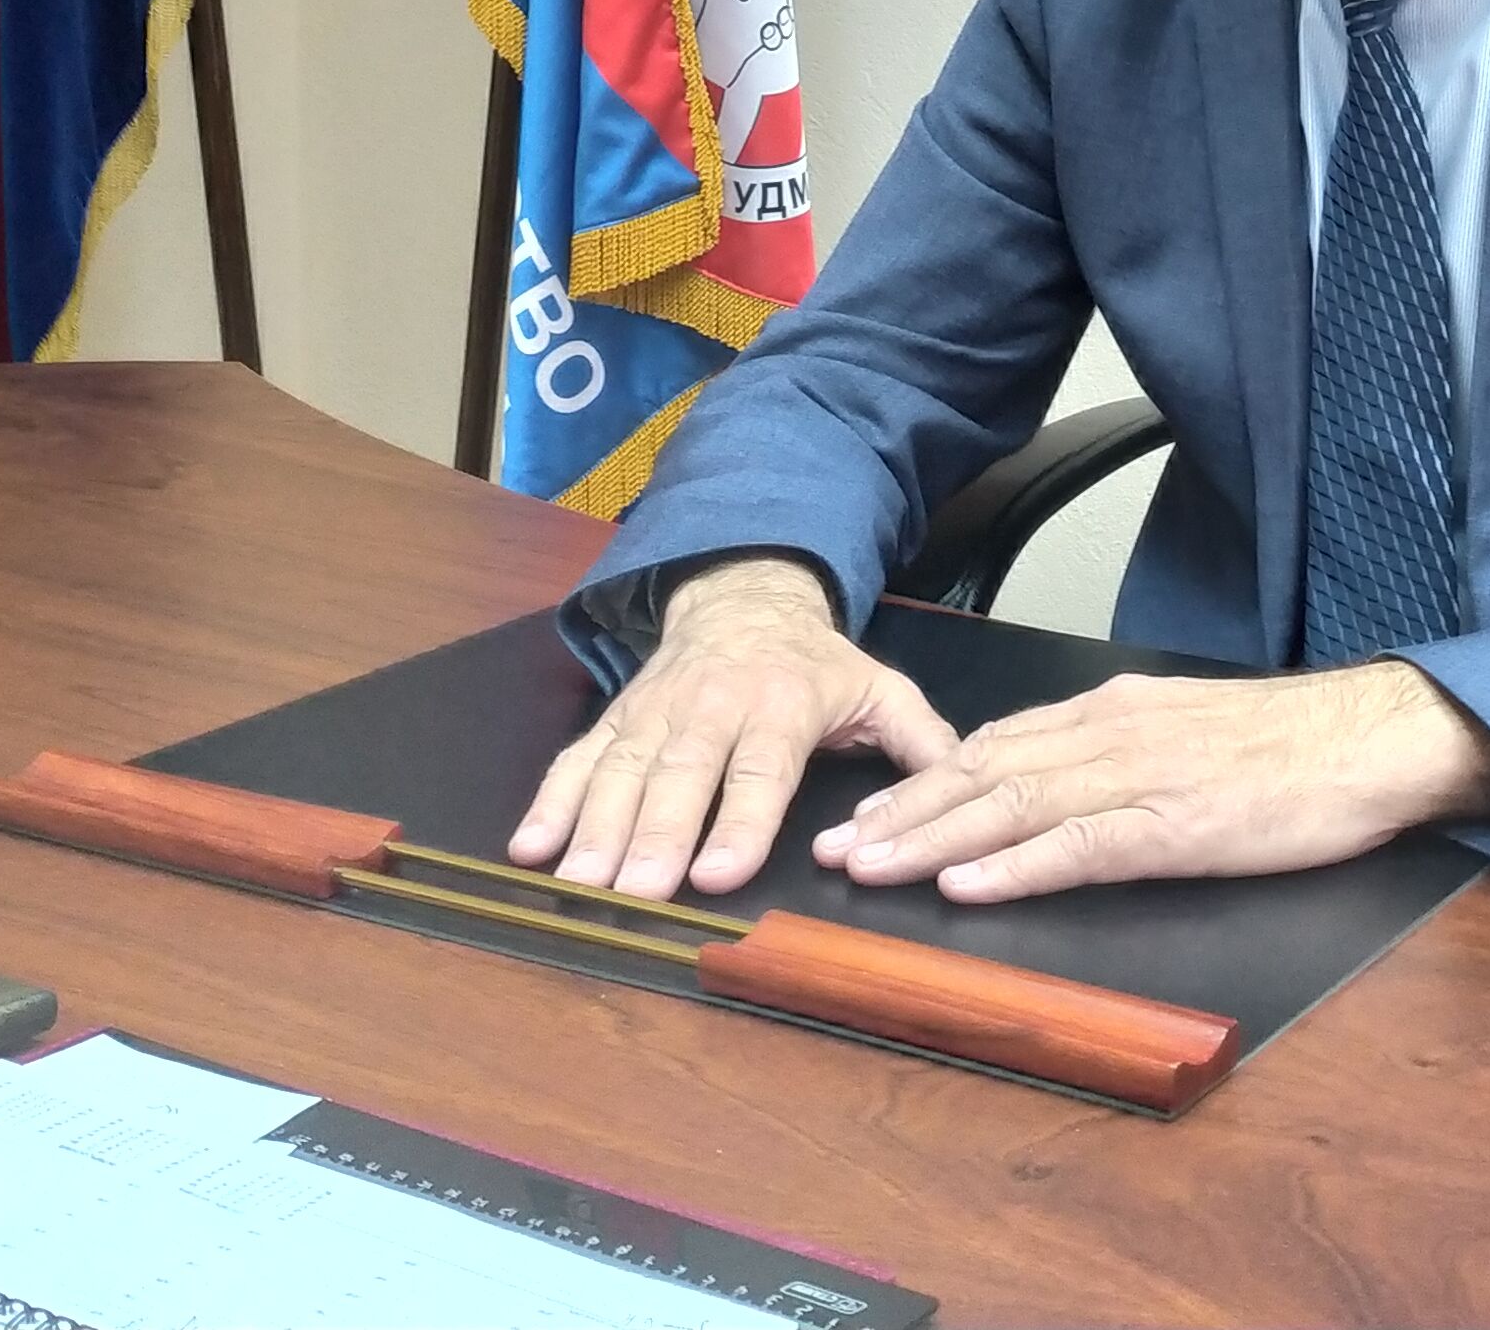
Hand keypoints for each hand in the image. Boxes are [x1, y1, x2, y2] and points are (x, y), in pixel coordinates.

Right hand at [508, 555, 957, 898]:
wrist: (744, 595)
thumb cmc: (815, 662)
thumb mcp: (879, 687)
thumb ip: (920, 742)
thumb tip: (959, 793)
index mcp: (780, 704)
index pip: (759, 770)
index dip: (737, 822)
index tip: (717, 874)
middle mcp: (711, 707)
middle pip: (678, 778)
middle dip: (651, 837)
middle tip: (630, 894)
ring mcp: (657, 712)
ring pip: (620, 772)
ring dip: (594, 830)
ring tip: (577, 884)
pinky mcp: (618, 718)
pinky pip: (579, 760)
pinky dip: (549, 802)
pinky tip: (530, 849)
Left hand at [808, 661, 1489, 902]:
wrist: (1371, 737)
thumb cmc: (1290, 745)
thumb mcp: (1188, 728)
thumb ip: (1120, 745)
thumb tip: (1054, 769)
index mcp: (1114, 712)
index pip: (996, 744)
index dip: (923, 782)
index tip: (866, 814)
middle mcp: (1112, 734)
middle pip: (985, 773)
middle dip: (902, 814)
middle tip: (834, 849)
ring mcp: (1141, 778)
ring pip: (1014, 805)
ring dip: (934, 840)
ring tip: (871, 867)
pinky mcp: (1177, 827)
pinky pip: (1081, 846)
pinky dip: (1017, 867)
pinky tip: (969, 886)